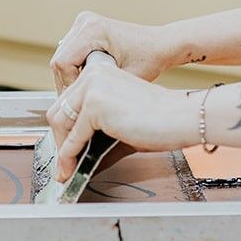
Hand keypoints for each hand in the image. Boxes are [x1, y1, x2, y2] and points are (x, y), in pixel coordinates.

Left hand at [46, 63, 194, 181]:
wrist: (181, 118)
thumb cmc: (158, 120)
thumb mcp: (118, 125)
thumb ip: (94, 136)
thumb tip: (74, 160)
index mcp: (98, 71)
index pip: (68, 101)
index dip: (64, 128)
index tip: (65, 148)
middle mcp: (92, 74)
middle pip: (59, 110)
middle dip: (59, 139)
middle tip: (65, 162)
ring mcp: (92, 88)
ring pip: (60, 122)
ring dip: (61, 150)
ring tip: (67, 169)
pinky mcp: (95, 105)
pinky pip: (73, 137)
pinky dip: (69, 155)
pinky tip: (72, 168)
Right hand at [50, 11, 177, 91]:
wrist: (161, 44)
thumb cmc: (148, 60)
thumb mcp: (121, 79)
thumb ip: (94, 88)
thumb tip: (75, 105)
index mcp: (93, 29)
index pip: (62, 63)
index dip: (69, 85)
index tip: (83, 99)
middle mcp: (85, 22)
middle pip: (58, 60)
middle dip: (67, 83)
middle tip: (81, 101)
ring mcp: (83, 23)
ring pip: (61, 58)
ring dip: (69, 77)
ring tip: (86, 92)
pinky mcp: (84, 28)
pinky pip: (68, 53)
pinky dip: (74, 69)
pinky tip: (88, 81)